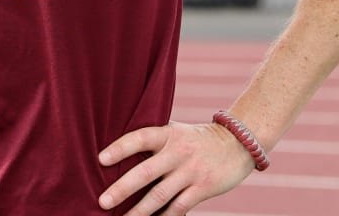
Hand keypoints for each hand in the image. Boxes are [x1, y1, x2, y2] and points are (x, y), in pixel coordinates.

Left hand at [97, 121, 253, 214]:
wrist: (238, 143)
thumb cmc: (196, 139)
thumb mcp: (176, 131)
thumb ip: (154, 139)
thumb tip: (118, 152)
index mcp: (167, 134)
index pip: (139, 138)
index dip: (119, 148)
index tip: (100, 160)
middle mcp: (178, 152)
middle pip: (145, 171)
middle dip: (122, 188)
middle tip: (103, 201)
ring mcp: (191, 171)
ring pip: (159, 195)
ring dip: (139, 211)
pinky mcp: (203, 188)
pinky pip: (179, 208)